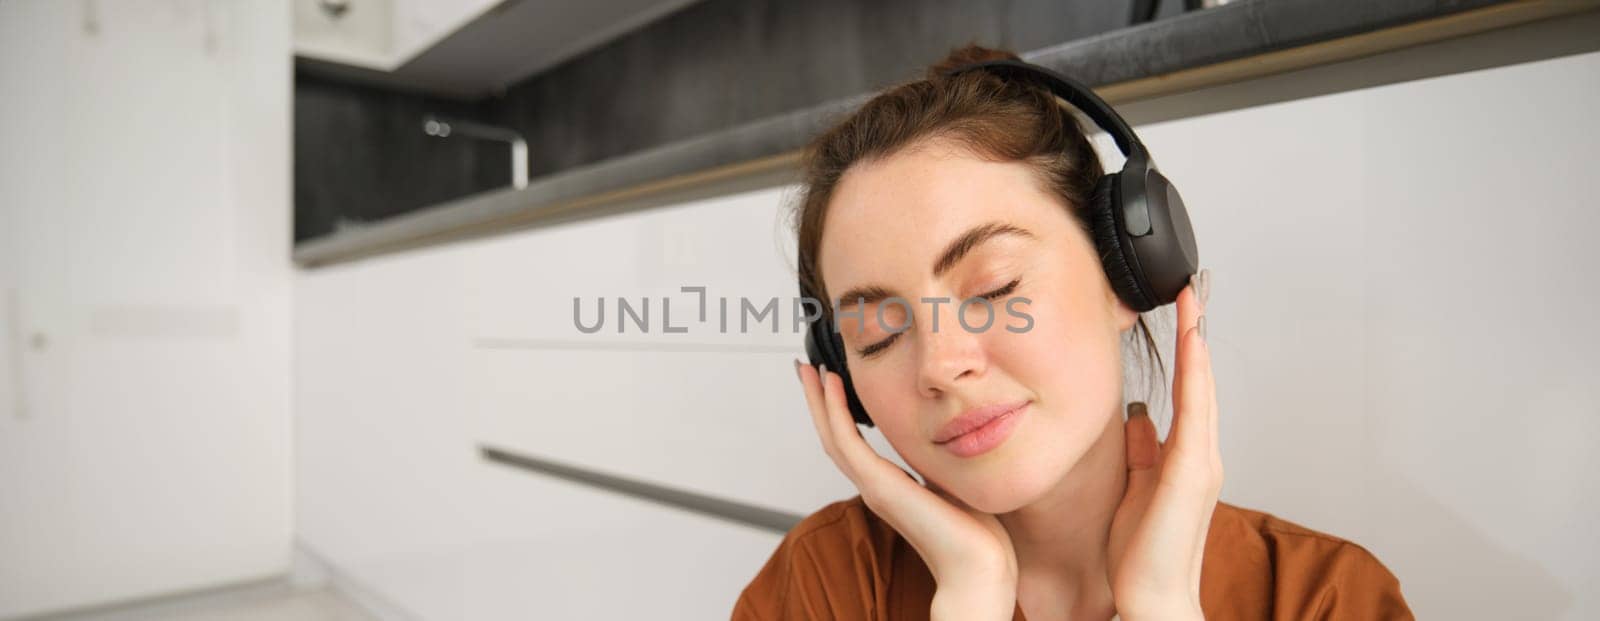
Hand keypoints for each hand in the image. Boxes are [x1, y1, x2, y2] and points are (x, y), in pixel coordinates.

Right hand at [795, 361, 1017, 619]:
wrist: (979, 565)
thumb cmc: (975, 531)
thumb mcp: (952, 479)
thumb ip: (940, 459)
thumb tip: (946, 433)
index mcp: (889, 487)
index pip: (851, 443)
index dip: (836, 413)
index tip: (831, 382)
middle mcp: (874, 486)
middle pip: (832, 437)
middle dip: (816, 401)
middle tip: (802, 368)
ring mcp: (873, 486)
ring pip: (832, 436)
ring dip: (817, 401)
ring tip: (806, 369)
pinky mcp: (879, 486)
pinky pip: (847, 443)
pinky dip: (835, 413)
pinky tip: (831, 386)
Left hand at [1106, 270, 1221, 620]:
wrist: (1152, 595)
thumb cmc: (1139, 551)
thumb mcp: (1133, 486)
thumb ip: (1141, 450)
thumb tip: (1137, 415)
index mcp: (1184, 457)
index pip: (1187, 390)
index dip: (1187, 350)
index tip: (1181, 311)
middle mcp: (1200, 454)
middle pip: (1200, 380)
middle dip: (1197, 334)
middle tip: (1192, 289)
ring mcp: (1202, 461)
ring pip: (1202, 388)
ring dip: (1198, 343)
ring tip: (1192, 301)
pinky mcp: (1193, 471)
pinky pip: (1195, 412)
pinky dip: (1196, 375)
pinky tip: (1193, 345)